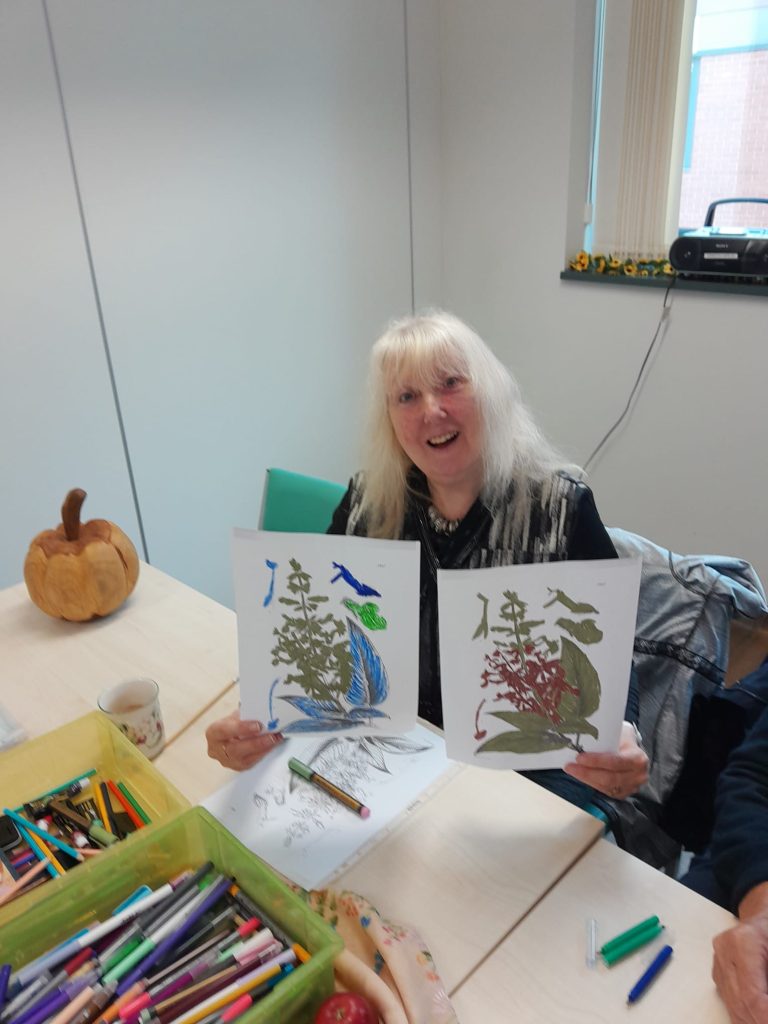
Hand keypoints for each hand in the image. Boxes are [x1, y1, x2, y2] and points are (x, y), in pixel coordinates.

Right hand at [205, 710, 282, 770]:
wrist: (232, 734)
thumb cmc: (234, 723)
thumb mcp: (237, 715)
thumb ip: (247, 715)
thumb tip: (264, 713)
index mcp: (213, 733)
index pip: (224, 731)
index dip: (241, 728)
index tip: (258, 725)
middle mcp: (217, 750)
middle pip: (235, 749)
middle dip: (256, 742)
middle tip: (271, 736)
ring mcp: (227, 761)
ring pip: (244, 759)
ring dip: (263, 749)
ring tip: (275, 739)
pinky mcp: (238, 767)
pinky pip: (251, 762)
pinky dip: (263, 753)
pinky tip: (272, 746)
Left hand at [562, 721, 648, 799]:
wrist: (636, 753)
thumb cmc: (625, 741)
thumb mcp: (620, 733)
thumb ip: (607, 736)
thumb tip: (583, 735)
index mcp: (637, 758)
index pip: (615, 762)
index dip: (596, 761)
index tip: (579, 758)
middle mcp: (637, 775)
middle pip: (609, 778)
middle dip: (587, 773)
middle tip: (570, 766)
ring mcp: (631, 787)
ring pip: (605, 786)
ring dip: (586, 779)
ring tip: (572, 770)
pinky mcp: (623, 793)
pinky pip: (604, 791)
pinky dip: (591, 783)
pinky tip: (581, 776)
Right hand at [713, 884, 767, 1023]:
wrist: (763, 911)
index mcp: (743, 941)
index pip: (752, 994)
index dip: (764, 1015)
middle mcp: (725, 951)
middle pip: (740, 1003)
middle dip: (758, 1019)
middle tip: (767, 1021)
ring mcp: (718, 961)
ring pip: (733, 1006)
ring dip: (751, 1019)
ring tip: (763, 1018)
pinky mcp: (718, 970)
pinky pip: (730, 1002)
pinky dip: (746, 1015)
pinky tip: (757, 1017)